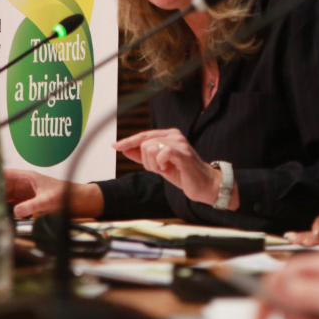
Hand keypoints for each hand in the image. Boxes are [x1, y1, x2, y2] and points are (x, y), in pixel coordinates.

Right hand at [5, 168, 102, 217]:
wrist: (76, 201)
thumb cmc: (65, 194)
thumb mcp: (47, 200)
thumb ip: (32, 205)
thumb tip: (16, 211)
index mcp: (26, 177)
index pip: (5, 174)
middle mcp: (22, 184)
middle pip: (1, 186)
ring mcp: (23, 194)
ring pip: (4, 196)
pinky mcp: (25, 203)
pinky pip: (10, 205)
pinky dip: (4, 210)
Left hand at [113, 129, 236, 208]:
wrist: (203, 184)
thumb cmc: (182, 173)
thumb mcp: (159, 164)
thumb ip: (143, 156)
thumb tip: (124, 148)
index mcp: (168, 134)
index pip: (143, 135)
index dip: (128, 141)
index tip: (115, 146)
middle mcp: (174, 134)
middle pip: (144, 143)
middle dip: (146, 161)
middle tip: (159, 169)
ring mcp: (179, 142)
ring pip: (150, 149)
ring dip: (154, 165)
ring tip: (166, 170)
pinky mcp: (182, 152)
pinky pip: (161, 154)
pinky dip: (160, 165)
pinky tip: (168, 169)